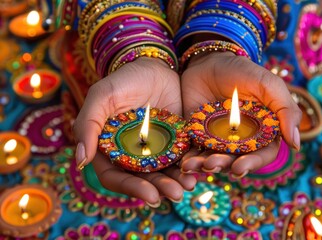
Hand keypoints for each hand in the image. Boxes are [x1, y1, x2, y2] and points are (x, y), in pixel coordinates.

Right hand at [73, 58, 195, 205]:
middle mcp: (133, 154)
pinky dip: (191, 165)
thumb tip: (80, 160)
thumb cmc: (124, 80)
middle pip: (144, 179)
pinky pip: (183, 157)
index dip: (132, 188)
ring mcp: (156, 149)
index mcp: (111, 149)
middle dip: (160, 188)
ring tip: (190, 185)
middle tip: (176, 194)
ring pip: (165, 172)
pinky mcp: (176, 141)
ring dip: (177, 181)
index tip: (151, 196)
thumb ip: (88, 125)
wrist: (154, 67)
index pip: (117, 176)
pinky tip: (200, 168)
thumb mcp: (102, 96)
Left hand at [180, 52, 301, 176]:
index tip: (240, 167)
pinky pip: (194, 151)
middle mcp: (241, 140)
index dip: (252, 163)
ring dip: (204, 166)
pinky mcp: (197, 136)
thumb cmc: (242, 72)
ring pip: (213, 159)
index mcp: (261, 132)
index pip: (261, 154)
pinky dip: (189, 159)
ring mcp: (217, 139)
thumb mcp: (268, 85)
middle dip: (224, 166)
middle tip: (212, 165)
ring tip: (192, 165)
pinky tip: (183, 162)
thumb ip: (285, 111)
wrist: (208, 61)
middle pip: (236, 161)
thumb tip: (295, 145)